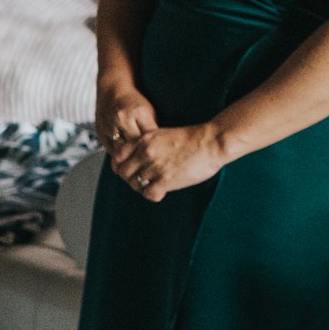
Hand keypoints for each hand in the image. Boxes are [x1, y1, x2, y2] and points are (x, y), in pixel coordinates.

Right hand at [94, 78, 159, 165]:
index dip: (156, 152)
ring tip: (138, 173)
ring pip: (121, 152)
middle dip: (143, 160)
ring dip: (129, 163)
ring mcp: (109, 126)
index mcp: (139, 112)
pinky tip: (126, 165)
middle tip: (151, 172)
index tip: (162, 162)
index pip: (150, 139)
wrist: (111, 90)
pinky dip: (119, 159)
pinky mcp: (100, 133)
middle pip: (135, 148)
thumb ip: (153, 130)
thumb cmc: (134, 102)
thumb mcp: (148, 112)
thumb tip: (163, 150)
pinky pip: (110, 151)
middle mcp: (122, 119)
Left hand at [112, 123, 228, 201]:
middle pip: (123, 172)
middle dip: (129, 178)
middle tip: (140, 180)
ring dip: (141, 187)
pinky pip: (148, 194)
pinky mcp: (166, 180)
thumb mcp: (162, 135)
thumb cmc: (191, 139)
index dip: (120, 164)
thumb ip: (147, 144)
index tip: (128, 168)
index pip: (117, 155)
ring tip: (152, 185)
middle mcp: (145, 153)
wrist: (211, 142)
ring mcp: (155, 167)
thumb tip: (137, 158)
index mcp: (143, 140)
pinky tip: (161, 191)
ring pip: (134, 184)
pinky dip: (153, 194)